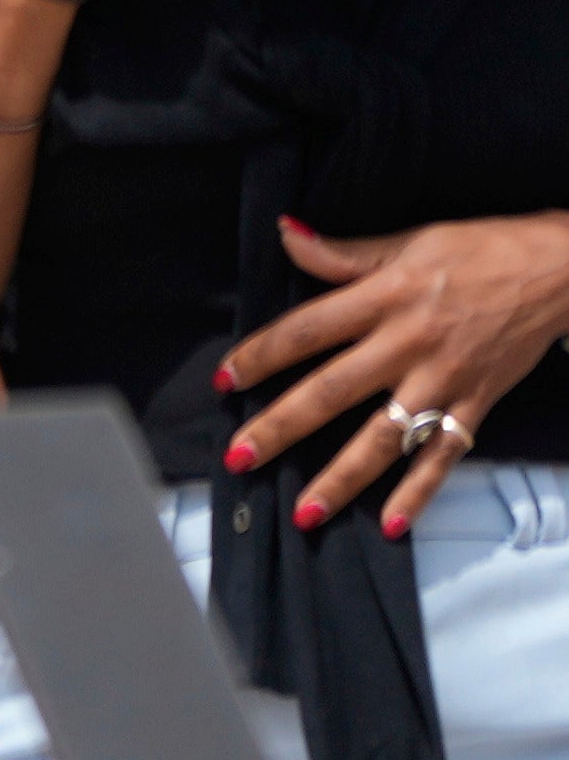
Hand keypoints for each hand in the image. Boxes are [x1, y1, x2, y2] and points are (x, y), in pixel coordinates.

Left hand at [225, 208, 568, 531]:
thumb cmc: (481, 250)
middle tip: (239, 458)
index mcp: (385, 299)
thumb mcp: (410, 241)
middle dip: (281, 428)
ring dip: (343, 478)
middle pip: (332, 392)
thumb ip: (343, 253)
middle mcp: (408, 344)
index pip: (307, 331)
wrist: (561, 269)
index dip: (260, 355)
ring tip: (305, 513)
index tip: (225, 381)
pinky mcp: (477, 403)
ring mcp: (444, 380)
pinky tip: (392, 525)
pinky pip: (445, 455)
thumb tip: (285, 234)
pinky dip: (420, 492)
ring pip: (384, 437)